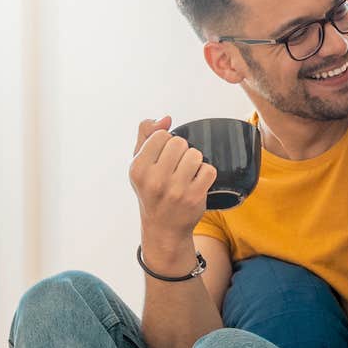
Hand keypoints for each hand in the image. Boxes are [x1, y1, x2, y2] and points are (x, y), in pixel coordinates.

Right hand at [129, 116, 216, 240]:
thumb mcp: (139, 164)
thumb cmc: (151, 191)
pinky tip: (196, 182)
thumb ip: (146, 135)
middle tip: (176, 166)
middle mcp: (155, 180)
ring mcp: (176, 190)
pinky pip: (209, 169)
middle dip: (181, 151)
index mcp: (138, 169)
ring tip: (187, 173)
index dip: (166, 142)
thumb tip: (166, 119)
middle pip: (180, 142)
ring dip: (194, 161)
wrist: (163, 228)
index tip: (162, 157)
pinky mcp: (195, 197)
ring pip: (196, 154)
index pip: (161, 135)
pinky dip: (205, 173)